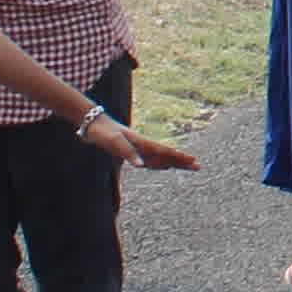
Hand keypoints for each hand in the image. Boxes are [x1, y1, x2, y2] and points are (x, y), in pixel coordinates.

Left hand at [78, 110, 200, 173]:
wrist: (92, 124)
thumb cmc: (103, 132)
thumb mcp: (114, 143)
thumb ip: (128, 153)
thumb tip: (142, 166)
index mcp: (142, 143)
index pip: (165, 151)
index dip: (179, 157)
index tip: (193, 161)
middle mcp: (143, 145)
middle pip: (167, 154)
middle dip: (183, 161)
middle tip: (199, 166)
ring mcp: (139, 148)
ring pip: (161, 157)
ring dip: (175, 163)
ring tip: (188, 166)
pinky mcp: (132, 151)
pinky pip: (151, 160)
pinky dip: (160, 164)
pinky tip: (164, 167)